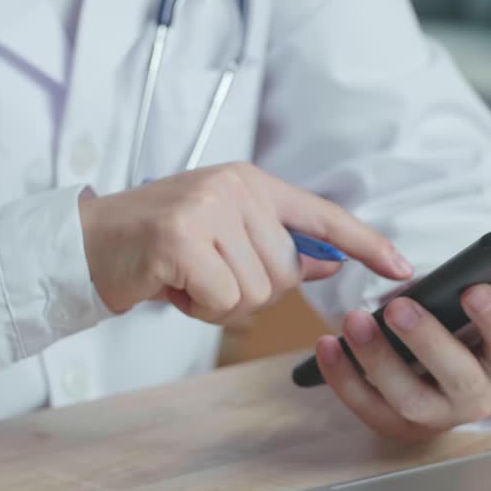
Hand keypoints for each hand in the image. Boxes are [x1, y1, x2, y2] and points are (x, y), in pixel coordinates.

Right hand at [78, 163, 412, 321]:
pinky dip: (198, 306)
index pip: (322, 216)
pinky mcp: (183, 235)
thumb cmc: (157, 247)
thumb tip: (326, 264)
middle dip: (246, 290)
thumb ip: (272, 246)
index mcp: (251, 183)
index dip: (366, 243)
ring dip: (219, 302)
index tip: (404, 266)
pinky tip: (171, 285)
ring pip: (256, 292)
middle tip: (202, 273)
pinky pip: (223, 298)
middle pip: (285, 273)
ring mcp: (208, 207)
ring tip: (184, 277)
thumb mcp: (221, 235)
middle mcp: (235, 187)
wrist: (86, 245)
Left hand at [315, 261, 490, 440]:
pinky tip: (326, 344)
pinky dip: (344, 378)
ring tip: (355, 320)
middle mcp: (477, 397)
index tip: (473, 289)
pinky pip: (367, 405)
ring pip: (408, 398)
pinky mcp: (396, 423)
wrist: (461, 377)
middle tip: (400, 305)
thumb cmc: (487, 334)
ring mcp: (435, 415)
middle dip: (428, 341)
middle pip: (456, 376)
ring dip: (378, 360)